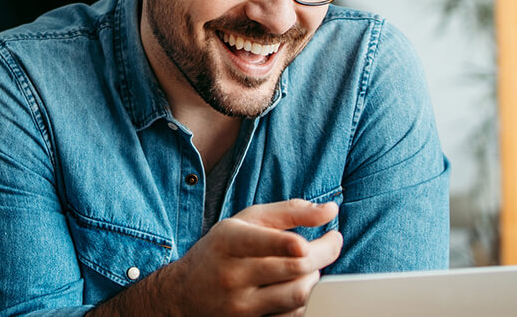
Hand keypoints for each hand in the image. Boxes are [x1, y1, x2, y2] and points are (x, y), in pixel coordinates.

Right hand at [89, 199, 341, 316]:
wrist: (183, 293)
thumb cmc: (222, 249)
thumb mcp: (246, 221)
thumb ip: (289, 211)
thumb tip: (331, 210)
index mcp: (229, 241)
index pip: (263, 243)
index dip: (288, 244)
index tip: (307, 241)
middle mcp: (232, 275)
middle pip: (291, 268)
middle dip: (322, 253)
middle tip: (333, 241)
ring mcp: (240, 306)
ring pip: (296, 295)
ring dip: (315, 277)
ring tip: (313, 264)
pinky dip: (305, 301)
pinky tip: (301, 286)